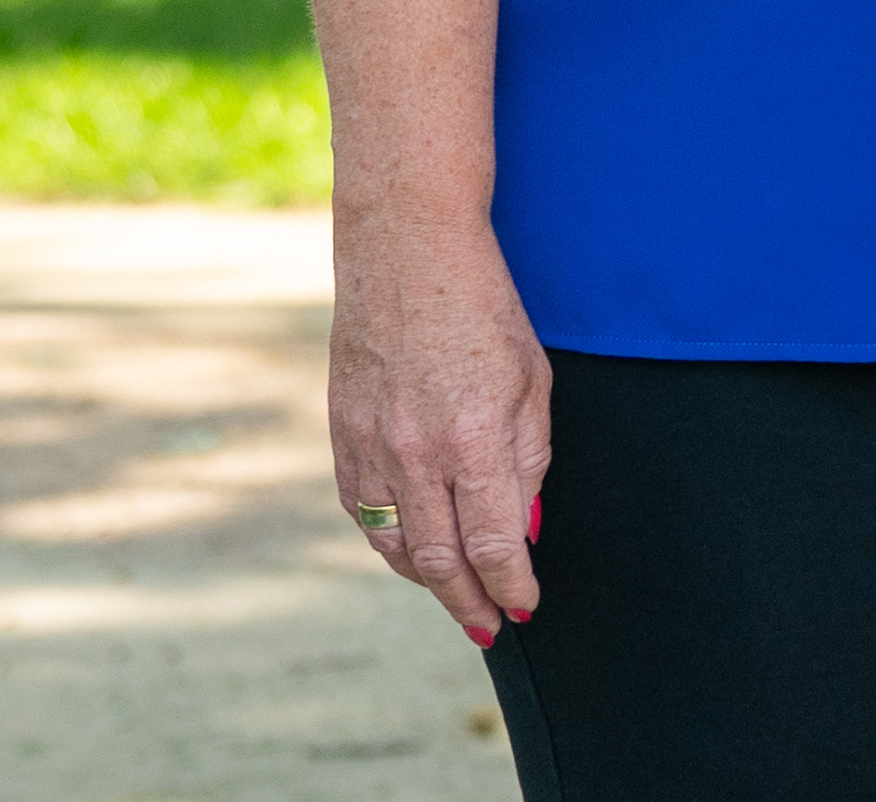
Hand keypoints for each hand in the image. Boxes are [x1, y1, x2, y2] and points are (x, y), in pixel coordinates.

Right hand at [327, 220, 553, 640]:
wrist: (405, 249)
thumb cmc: (483, 306)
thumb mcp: (533, 380)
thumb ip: (529, 461)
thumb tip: (524, 529)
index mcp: (474, 438)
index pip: (494, 544)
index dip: (512, 586)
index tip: (525, 606)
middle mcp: (416, 452)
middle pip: (440, 561)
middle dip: (470, 603)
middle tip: (490, 625)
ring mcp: (371, 445)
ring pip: (394, 545)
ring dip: (426, 581)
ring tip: (455, 593)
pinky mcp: (342, 433)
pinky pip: (362, 510)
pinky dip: (386, 541)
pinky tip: (409, 547)